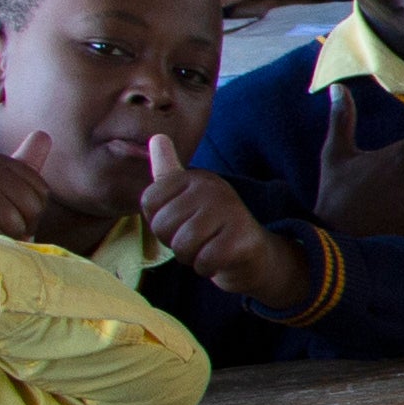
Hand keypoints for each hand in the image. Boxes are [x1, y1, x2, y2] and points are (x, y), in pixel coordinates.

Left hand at [132, 133, 313, 312]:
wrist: (255, 256)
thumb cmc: (212, 229)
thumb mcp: (186, 199)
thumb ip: (168, 172)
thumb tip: (157, 137)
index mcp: (195, 177)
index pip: (148, 202)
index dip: (159, 223)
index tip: (182, 223)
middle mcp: (213, 187)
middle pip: (163, 226)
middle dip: (174, 243)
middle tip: (198, 239)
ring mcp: (231, 210)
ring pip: (183, 245)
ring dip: (191, 258)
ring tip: (207, 249)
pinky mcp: (242, 237)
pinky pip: (204, 260)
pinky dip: (207, 268)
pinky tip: (220, 259)